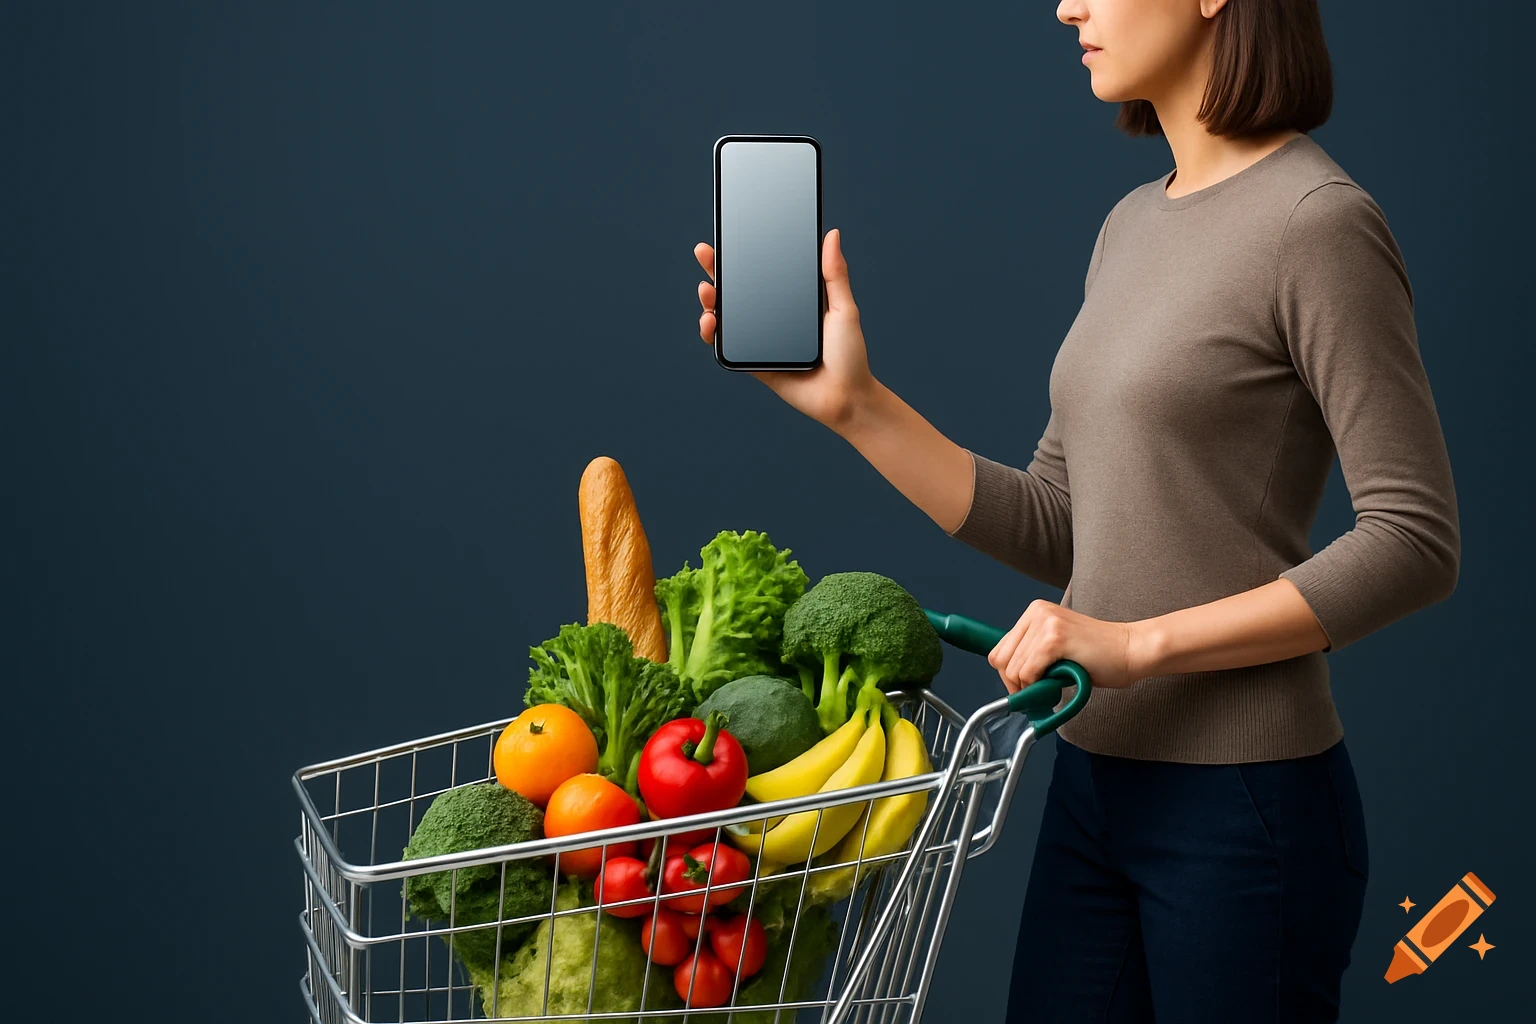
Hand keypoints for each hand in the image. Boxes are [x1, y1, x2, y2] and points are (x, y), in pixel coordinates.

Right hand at [694, 229, 875, 431]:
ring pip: (727, 316)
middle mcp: (773, 318)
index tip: (728, 236)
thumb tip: (832, 234)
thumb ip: (834, 274)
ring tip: (707, 291)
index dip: (743, 255)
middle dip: (716, 271)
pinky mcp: (753, 362)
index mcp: (792, 301)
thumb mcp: (844, 309)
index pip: (762, 273)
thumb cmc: (850, 356)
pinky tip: (710, 322)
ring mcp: (760, 340)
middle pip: (738, 290)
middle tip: (704, 252)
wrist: (845, 399)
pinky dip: (713, 334)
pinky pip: (726, 347)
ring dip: (710, 301)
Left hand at [987, 600, 1146, 691]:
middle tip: (1040, 692)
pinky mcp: (1054, 639)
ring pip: (1013, 671)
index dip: (1009, 675)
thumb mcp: (1056, 647)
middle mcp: (1036, 613)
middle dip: (1016, 684)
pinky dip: (1039, 688)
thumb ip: (1032, 655)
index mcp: (1034, 612)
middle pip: (1000, 661)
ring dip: (1031, 688)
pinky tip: (1058, 685)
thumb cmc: (1099, 655)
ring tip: (1055, 687)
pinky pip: (1028, 673)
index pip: (999, 650)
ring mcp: (1045, 624)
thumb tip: (1009, 680)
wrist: (1132, 650)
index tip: (1027, 687)